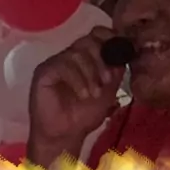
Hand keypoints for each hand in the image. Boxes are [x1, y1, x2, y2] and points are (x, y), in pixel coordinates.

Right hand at [28, 26, 125, 165]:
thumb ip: (115, 71)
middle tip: (107, 81)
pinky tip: (83, 95)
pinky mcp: (44, 72)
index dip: (109, 38)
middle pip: (88, 41)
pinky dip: (77, 80)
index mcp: (85, 58)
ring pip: (77, 53)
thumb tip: (125, 53)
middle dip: (102, 60)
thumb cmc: (84, 116)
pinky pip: (63, 65)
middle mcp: (69, 56)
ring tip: (94, 94)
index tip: (121, 52)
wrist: (65, 136)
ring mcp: (55, 63)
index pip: (96, 34)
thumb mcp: (108, 92)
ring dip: (90, 74)